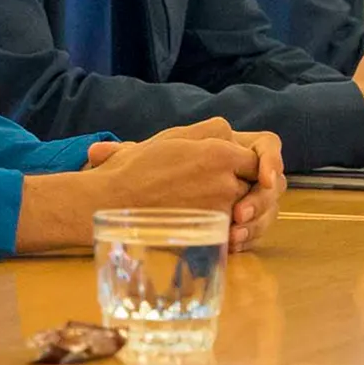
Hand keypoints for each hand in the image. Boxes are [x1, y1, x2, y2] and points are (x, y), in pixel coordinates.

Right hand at [69, 118, 277, 251]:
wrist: (110, 201)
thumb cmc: (134, 168)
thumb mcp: (171, 137)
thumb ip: (205, 132)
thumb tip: (227, 131)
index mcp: (218, 152)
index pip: (253, 159)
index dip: (242, 165)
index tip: (228, 171)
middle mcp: (225, 180)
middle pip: (252, 185)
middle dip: (240, 187)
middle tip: (218, 192)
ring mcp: (220, 209)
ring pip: (244, 210)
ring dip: (234, 210)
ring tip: (208, 209)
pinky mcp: (208, 233)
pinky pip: (231, 231)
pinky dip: (224, 230)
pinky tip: (204, 226)